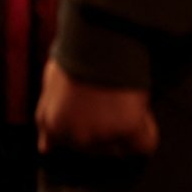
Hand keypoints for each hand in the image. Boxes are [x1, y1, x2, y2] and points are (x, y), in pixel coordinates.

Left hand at [35, 59, 158, 156]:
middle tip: (107, 102)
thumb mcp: (50, 87)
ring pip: (121, 149)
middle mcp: (74, 136)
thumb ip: (46, 118)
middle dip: (104, 131)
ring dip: (125, 131)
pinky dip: (146, 130)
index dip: (83, 128)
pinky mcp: (127, 129)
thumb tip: (45, 148)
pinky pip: (144, 145)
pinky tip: (138, 110)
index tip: (89, 112)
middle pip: (97, 150)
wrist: (98, 40)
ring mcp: (101, 135)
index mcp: (52, 125)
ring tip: (120, 101)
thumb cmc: (75, 59)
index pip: (67, 146)